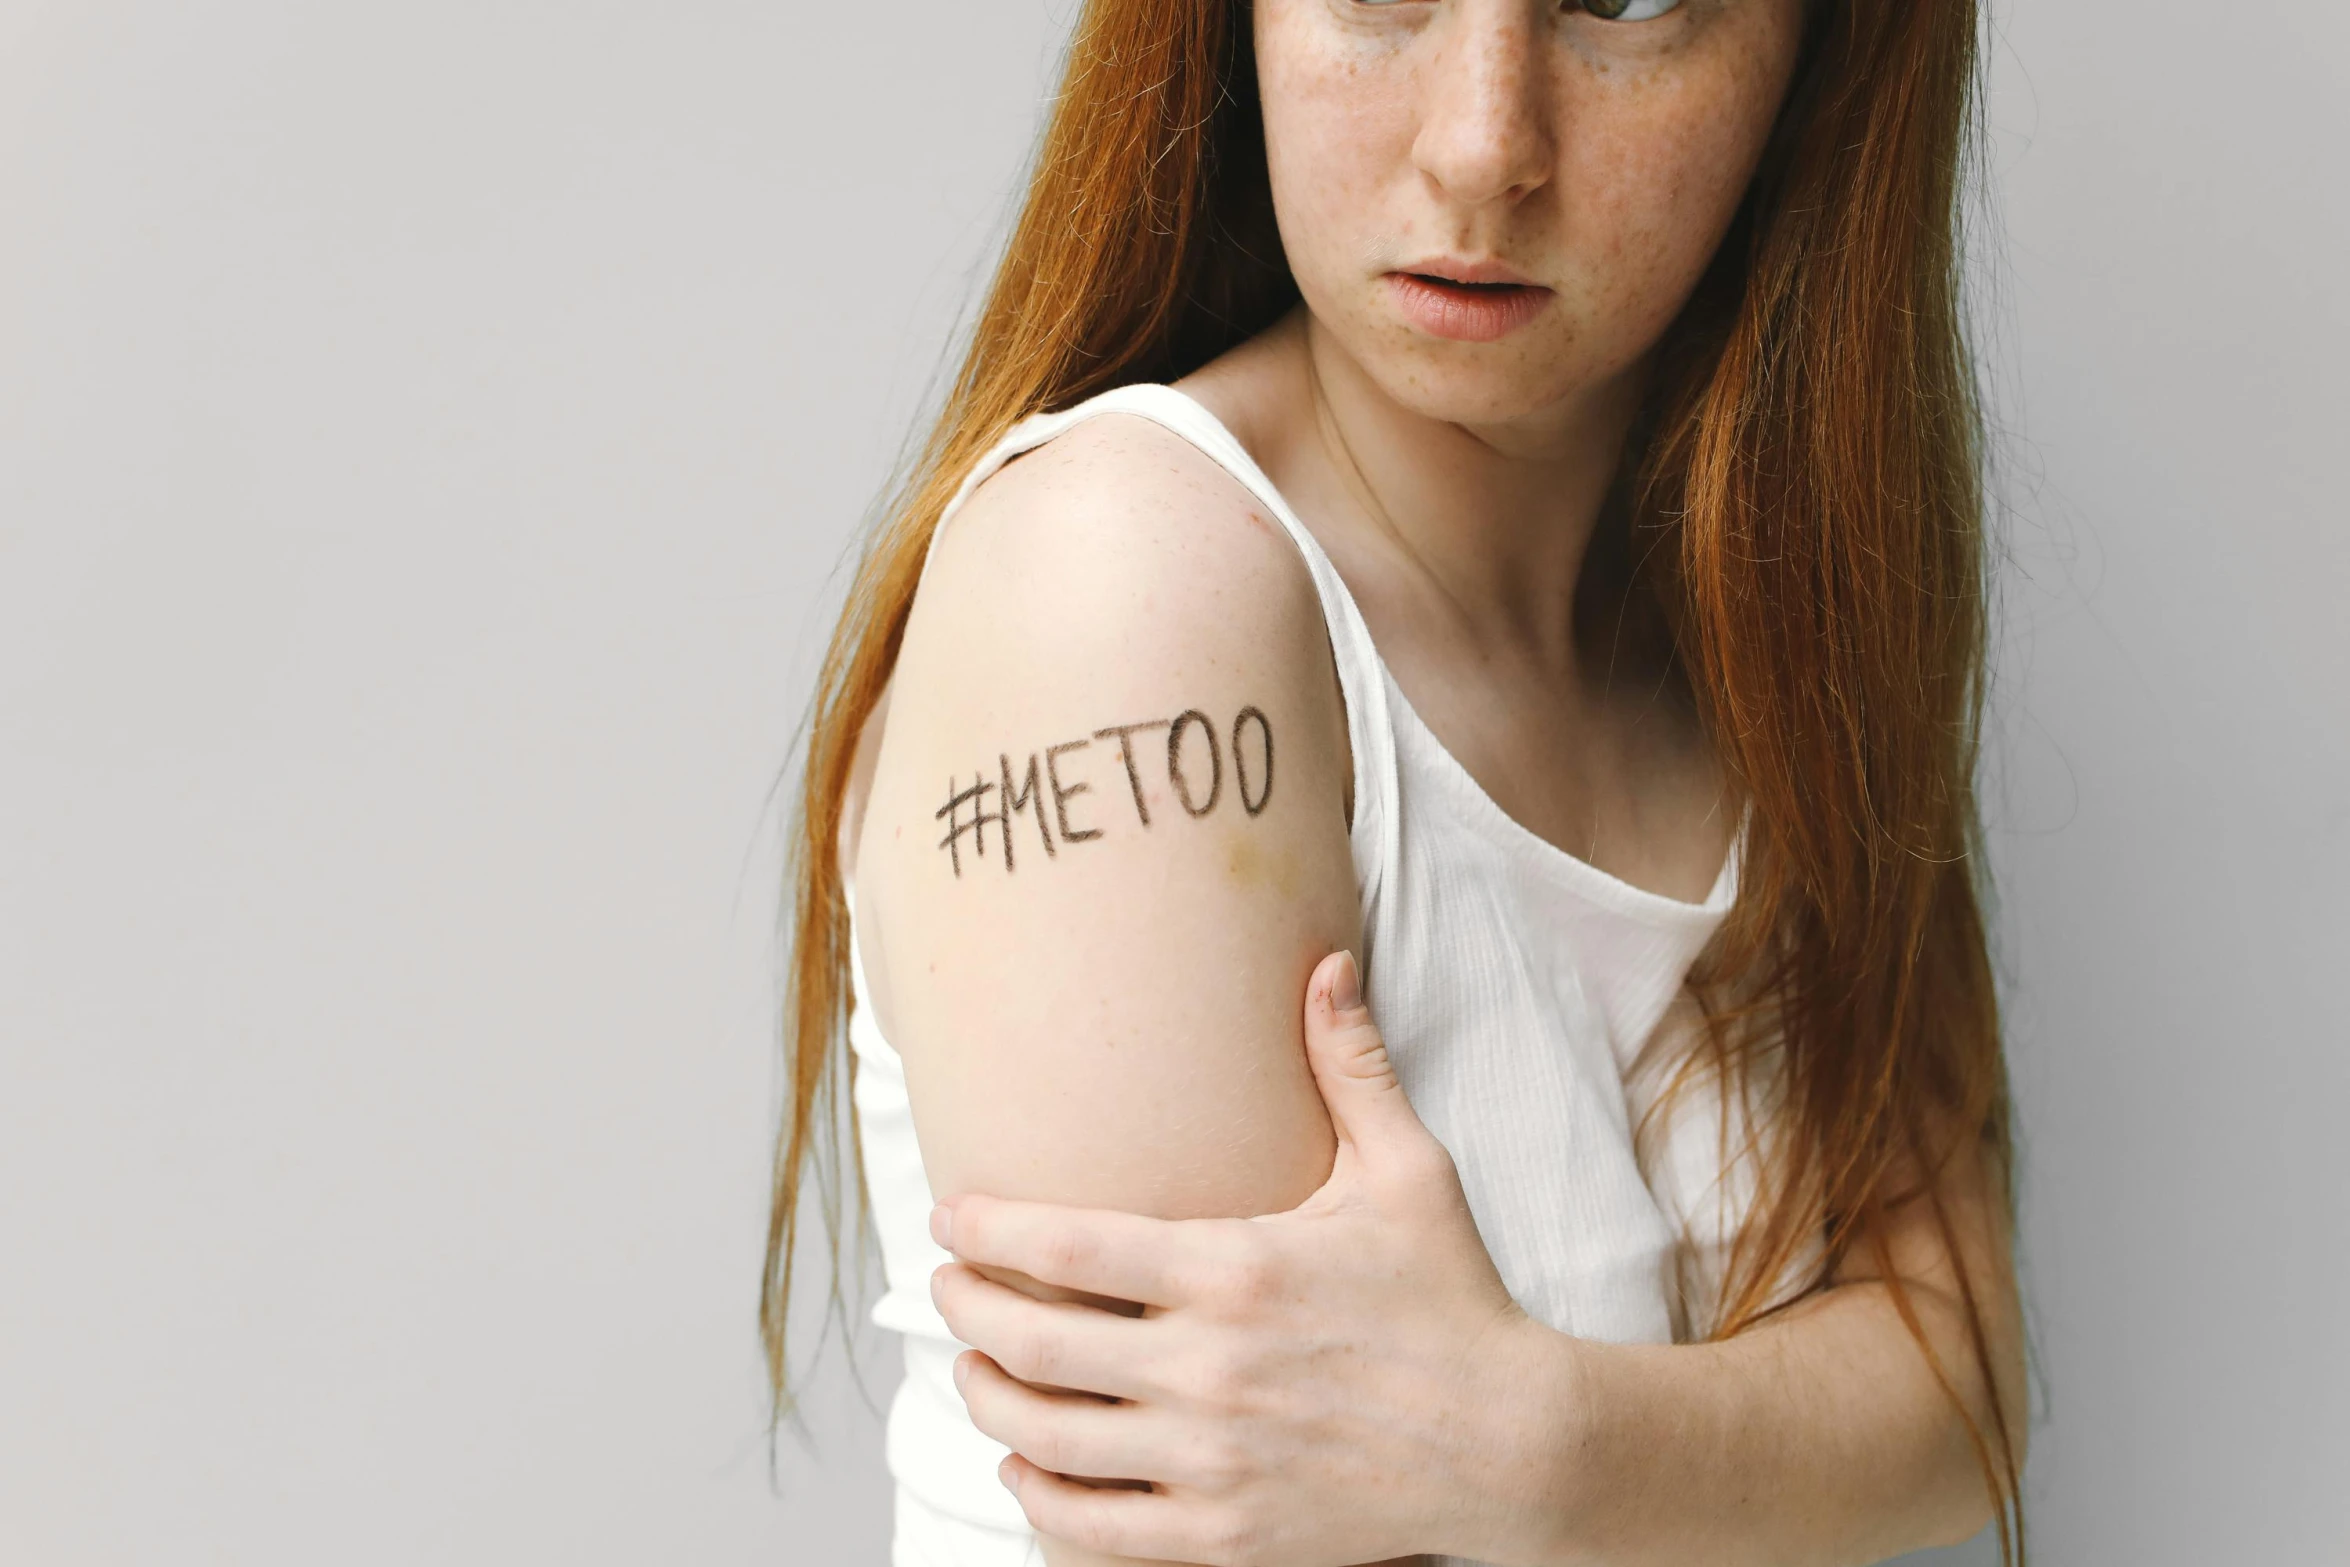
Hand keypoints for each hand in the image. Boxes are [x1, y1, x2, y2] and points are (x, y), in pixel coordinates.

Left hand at [929, 950, 1566, 1565]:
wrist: (1514, 1444)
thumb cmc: (1453, 1300)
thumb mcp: (1410, 1173)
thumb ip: (1352, 1067)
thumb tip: (1326, 962)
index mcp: (1236, 1269)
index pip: (1069, 1243)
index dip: (989, 1226)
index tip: (950, 1214)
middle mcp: (1209, 1367)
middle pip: (1032, 1338)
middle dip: (963, 1307)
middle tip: (945, 1285)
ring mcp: (1212, 1458)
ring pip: (1045, 1435)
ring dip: (985, 1397)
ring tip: (972, 1367)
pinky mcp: (1226, 1533)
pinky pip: (1094, 1525)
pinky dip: (1038, 1496)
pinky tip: (1023, 1464)